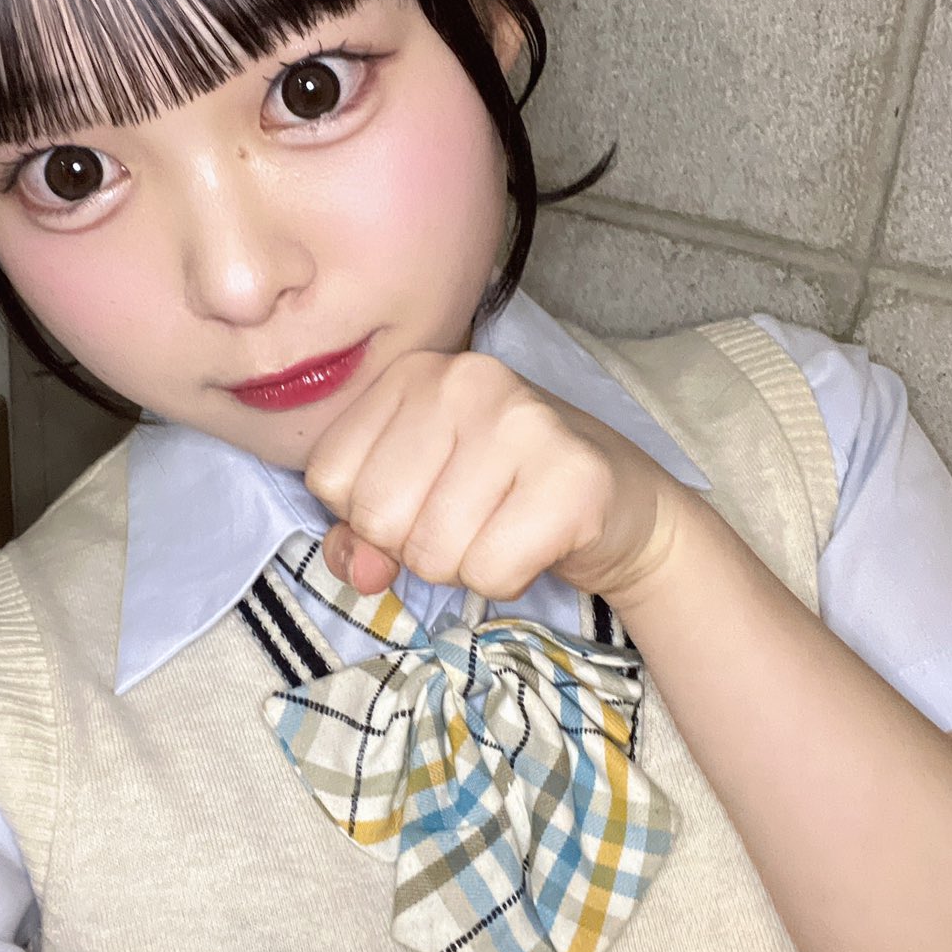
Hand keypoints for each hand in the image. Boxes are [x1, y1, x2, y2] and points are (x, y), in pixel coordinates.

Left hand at [304, 349, 688, 604]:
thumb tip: (361, 570)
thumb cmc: (504, 496)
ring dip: (464, 566)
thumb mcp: (416, 495)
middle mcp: (463, 381)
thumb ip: (361, 531)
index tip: (424, 499)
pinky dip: (506, 579)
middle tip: (469, 521)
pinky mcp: (571, 476)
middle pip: (377, 516)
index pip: (328, 477)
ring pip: (431, 551)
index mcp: (412, 373)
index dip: (367, 515)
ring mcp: (521, 421)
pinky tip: (534, 542)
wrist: (623, 505)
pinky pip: (489, 571)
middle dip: (415, 546)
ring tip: (503, 528)